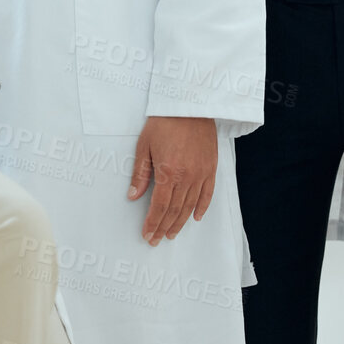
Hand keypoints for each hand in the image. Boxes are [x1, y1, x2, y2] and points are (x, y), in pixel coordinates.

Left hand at [128, 117, 217, 245]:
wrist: (189, 104)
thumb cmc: (164, 121)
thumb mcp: (144, 145)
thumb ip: (140, 174)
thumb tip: (133, 196)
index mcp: (168, 172)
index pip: (160, 206)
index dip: (153, 223)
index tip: (147, 234)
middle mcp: (186, 176)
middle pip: (175, 210)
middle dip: (164, 227)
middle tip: (157, 239)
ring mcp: (201, 173)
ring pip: (190, 206)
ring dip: (180, 222)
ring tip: (172, 233)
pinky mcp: (211, 167)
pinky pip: (208, 193)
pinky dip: (202, 207)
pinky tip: (196, 217)